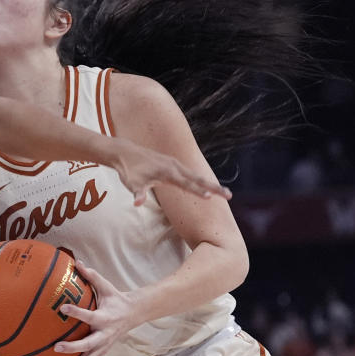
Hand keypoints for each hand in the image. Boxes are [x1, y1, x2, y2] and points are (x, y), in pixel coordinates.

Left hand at [52, 260, 148, 355]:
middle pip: (89, 345)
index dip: (77, 311)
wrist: (135, 314)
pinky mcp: (103, 353)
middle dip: (73, 348)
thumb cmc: (116, 298)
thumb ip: (91, 275)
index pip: (89, 315)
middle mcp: (104, 334)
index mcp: (105, 317)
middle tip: (56, 348)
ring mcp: (104, 346)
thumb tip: (76, 261)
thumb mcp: (106, 285)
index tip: (63, 307)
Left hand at [111, 138, 230, 204]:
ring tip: (224, 192)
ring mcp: (174, 164)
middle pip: (197, 178)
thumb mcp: (132, 184)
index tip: (211, 197)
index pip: (186, 184)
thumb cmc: (129, 171)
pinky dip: (200, 179)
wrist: (125, 153)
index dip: (198, 191)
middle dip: (214, 187)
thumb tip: (137, 203)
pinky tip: (207, 185)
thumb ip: (138, 193)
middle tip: (229, 195)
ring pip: (196, 175)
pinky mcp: (172, 163)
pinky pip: (190, 172)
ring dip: (210, 183)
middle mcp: (174, 167)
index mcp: (167, 173)